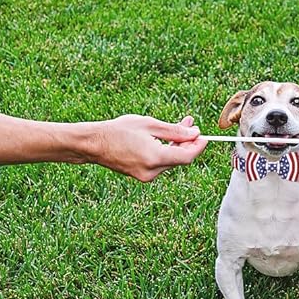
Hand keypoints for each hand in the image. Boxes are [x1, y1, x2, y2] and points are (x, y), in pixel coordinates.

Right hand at [90, 114, 207, 181]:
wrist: (94, 144)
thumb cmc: (120, 130)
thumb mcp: (150, 124)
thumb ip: (175, 131)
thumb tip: (194, 134)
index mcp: (155, 158)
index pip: (187, 157)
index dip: (199, 146)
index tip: (204, 135)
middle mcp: (152, 171)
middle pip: (180, 158)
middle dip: (188, 141)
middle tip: (190, 123)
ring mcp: (146, 175)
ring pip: (171, 160)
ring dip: (177, 144)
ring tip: (179, 125)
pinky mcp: (141, 175)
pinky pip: (160, 163)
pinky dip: (166, 150)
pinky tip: (166, 137)